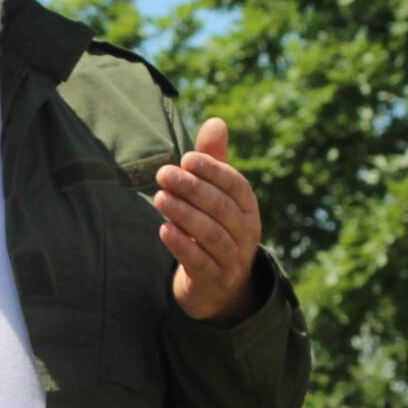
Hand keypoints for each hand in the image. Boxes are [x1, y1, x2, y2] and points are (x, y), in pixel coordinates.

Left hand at [155, 118, 263, 323]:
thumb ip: (214, 161)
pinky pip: (200, 261)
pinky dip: (182, 245)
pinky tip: (164, 230)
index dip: (213, 171)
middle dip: (193, 189)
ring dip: (185, 215)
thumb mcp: (216, 196)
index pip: (235, 185)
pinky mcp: (214, 280)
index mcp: (247, 208)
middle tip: (163, 174)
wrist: (217, 287)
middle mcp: (246, 232)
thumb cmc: (214, 229)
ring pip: (212, 234)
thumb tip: (215, 120)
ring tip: (160, 198)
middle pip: (221, 208)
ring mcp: (232, 259)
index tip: (187, 158)